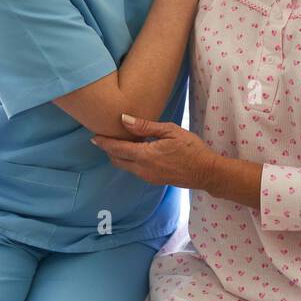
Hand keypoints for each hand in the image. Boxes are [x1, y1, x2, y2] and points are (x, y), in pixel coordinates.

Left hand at [90, 114, 215, 189]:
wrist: (206, 172)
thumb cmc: (191, 148)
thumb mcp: (170, 131)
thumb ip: (146, 126)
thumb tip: (125, 120)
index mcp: (145, 156)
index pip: (117, 149)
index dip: (104, 143)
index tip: (94, 137)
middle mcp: (143, 169)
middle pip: (117, 160)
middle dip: (108, 150)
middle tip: (102, 138)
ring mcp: (148, 177)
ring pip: (125, 166)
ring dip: (119, 155)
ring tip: (118, 142)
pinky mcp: (154, 180)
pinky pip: (135, 170)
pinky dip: (129, 160)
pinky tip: (135, 151)